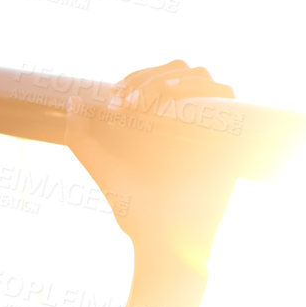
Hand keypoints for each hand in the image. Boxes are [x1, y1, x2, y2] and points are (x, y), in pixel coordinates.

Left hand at [64, 60, 241, 267]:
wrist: (163, 236)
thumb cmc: (133, 207)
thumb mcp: (101, 167)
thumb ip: (81, 137)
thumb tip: (75, 99)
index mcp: (160, 121)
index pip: (154, 78)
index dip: (134, 78)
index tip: (112, 100)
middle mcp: (187, 120)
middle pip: (179, 70)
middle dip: (148, 76)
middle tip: (125, 102)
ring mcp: (210, 127)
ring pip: (202, 77)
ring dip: (173, 78)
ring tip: (145, 101)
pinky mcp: (230, 138)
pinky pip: (227, 96)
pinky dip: (203, 88)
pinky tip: (171, 100)